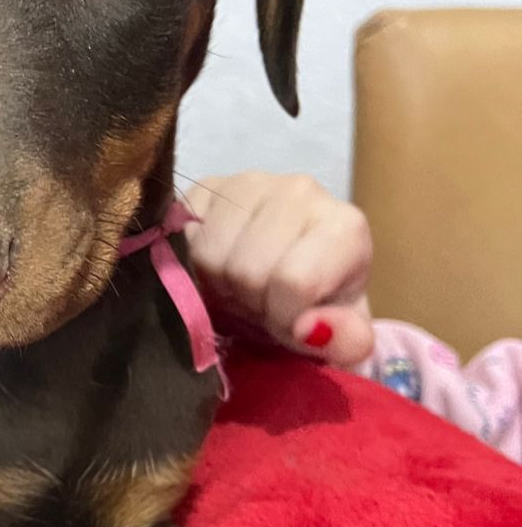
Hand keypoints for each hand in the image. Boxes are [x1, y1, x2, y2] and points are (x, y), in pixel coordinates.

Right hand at [183, 171, 373, 366]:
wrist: (278, 282)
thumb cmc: (311, 309)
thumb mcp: (340, 341)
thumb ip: (345, 343)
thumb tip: (311, 329)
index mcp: (344, 227)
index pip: (294, 280)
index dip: (282, 316)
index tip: (287, 321)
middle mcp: (300, 191)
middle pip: (247, 269)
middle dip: (248, 301)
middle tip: (258, 304)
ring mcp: (249, 183)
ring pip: (209, 253)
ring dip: (216, 284)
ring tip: (236, 286)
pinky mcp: (205, 186)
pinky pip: (181, 235)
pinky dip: (190, 263)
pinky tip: (213, 265)